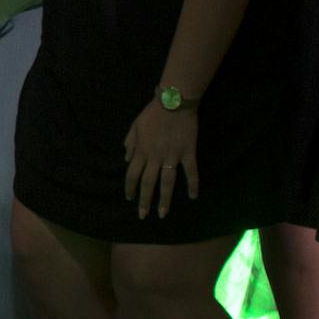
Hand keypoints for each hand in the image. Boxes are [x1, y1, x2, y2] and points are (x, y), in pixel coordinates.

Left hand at [122, 100, 198, 219]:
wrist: (173, 102)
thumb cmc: (152, 113)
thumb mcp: (135, 126)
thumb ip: (130, 143)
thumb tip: (125, 158)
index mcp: (141, 151)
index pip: (132, 174)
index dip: (130, 188)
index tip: (129, 199)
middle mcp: (154, 157)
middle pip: (147, 183)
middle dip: (144, 201)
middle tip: (143, 215)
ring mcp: (172, 156)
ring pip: (166, 182)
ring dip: (164, 200)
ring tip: (162, 214)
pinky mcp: (187, 152)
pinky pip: (191, 171)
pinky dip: (193, 184)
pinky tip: (193, 196)